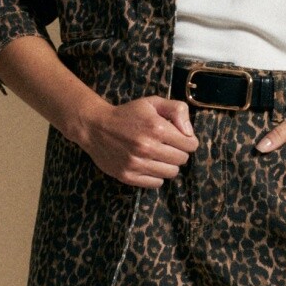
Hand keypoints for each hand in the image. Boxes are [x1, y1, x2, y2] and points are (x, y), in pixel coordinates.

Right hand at [77, 94, 198, 186]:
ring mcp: (137, 164)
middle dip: (179, 152)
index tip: (180, 138)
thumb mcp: (152, 103)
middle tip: (168, 146)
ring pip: (171, 173)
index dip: (188, 141)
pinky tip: (149, 165)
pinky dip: (156, 176)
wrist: (95, 127)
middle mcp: (147, 147)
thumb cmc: (127, 114)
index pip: (190, 144)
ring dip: (168, 165)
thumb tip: (190, 132)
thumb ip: (177, 110)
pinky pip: (156, 183)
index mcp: (156, 128)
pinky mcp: (128, 176)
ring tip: (158, 156)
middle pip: (182, 159)